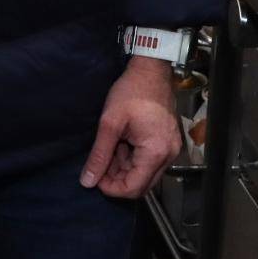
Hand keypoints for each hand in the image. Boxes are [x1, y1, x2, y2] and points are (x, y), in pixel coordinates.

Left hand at [79, 57, 181, 198]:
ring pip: (145, 175)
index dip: (111, 188)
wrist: (152, 70)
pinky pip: (150, 162)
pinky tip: (121, 144)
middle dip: (117, 179)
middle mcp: (168, 156)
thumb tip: (87, 182)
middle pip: (141, 185)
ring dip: (124, 169)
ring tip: (109, 149)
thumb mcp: (109, 123)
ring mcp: (171, 150)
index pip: (133, 188)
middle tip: (100, 163)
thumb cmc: (131, 92)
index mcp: (155, 152)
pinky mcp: (168, 143)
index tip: (95, 176)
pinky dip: (133, 159)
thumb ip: (99, 155)